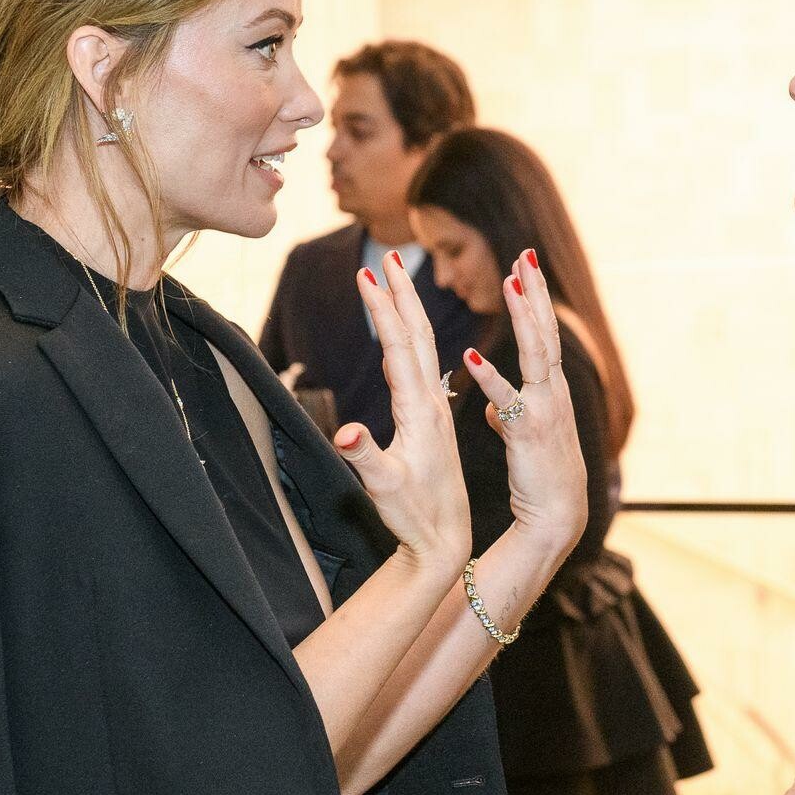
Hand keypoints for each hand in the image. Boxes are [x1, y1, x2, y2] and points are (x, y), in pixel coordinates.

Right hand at [333, 253, 470, 571]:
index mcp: (419, 410)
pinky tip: (404, 335)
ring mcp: (432, 410)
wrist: (447, 540)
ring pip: (422, 348)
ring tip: (397, 279)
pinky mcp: (431, 421)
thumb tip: (348, 434)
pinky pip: (422, 367)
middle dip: (401, 294)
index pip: (399, 347)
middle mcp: (430, 402)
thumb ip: (366, 458)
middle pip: (416, 336)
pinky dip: (412, 340)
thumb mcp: (384, 487)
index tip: (370, 273)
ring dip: (407, 310)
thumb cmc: (414, 516)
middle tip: (388, 255)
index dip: (383, 310)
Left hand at [460, 251, 586, 555]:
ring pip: (536, 354)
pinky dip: (490, 377)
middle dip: (534, 292)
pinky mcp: (528, 432)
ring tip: (510, 284)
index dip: (535, 299)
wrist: (558, 517)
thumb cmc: (541, 478)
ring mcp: (543, 409)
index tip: (525, 264)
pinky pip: (506, 400)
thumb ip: (508, 416)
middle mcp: (551, 392)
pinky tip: (470, 356)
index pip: (542, 335)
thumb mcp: (522, 440)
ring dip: (523, 317)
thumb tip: (492, 409)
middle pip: (544, 332)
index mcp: (548, 390)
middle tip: (525, 254)